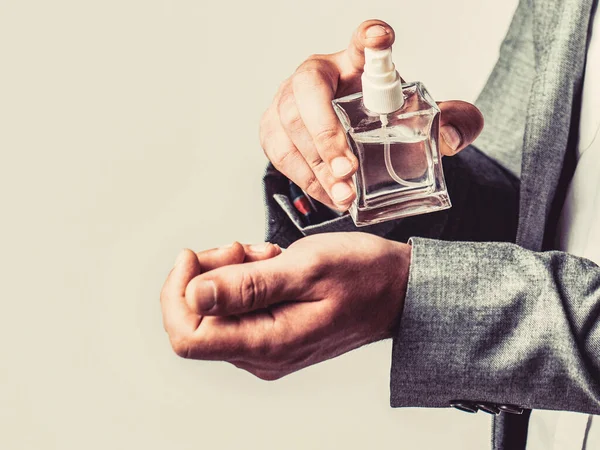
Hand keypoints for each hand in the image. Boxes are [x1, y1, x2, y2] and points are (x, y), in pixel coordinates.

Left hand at [160, 233, 409, 379]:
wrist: (398, 289)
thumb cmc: (364, 275)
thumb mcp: (307, 268)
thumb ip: (248, 285)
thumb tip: (195, 294)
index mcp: (268, 344)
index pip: (187, 335)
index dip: (177, 292)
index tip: (193, 256)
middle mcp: (261, 355)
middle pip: (198, 319)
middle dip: (208, 273)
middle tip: (244, 247)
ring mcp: (266, 346)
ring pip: (216, 309)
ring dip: (230, 271)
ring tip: (267, 252)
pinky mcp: (272, 333)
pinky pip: (237, 306)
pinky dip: (244, 277)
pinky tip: (271, 262)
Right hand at [259, 19, 483, 210]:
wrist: (346, 142)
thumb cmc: (377, 122)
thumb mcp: (419, 120)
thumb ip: (452, 122)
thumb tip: (452, 136)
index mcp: (355, 63)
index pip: (363, 39)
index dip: (369, 36)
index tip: (380, 38)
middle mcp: (316, 74)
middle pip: (309, 89)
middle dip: (327, 132)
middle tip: (350, 168)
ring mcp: (287, 100)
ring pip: (289, 125)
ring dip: (316, 164)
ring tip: (344, 194)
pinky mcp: (273, 130)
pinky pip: (280, 153)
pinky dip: (305, 178)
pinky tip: (329, 195)